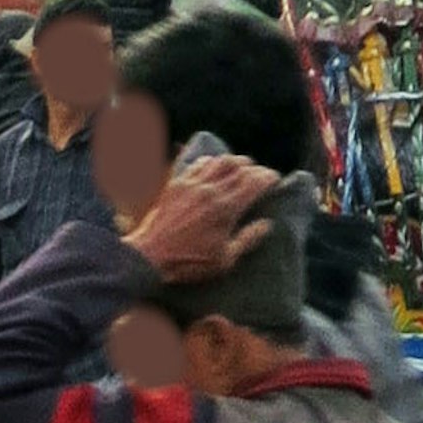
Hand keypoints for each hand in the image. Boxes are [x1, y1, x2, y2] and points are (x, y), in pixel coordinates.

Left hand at [129, 152, 284, 287]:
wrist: (149, 257)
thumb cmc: (188, 262)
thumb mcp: (223, 260)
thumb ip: (247, 240)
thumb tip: (266, 224)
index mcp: (226, 208)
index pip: (255, 181)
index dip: (269, 177)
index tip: (274, 180)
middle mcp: (213, 190)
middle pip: (242, 167)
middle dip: (255, 169)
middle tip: (259, 176)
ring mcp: (195, 184)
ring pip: (222, 160)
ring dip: (236, 162)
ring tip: (241, 168)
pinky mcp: (179, 183)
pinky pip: (200, 163)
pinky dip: (213, 161)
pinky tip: (215, 168)